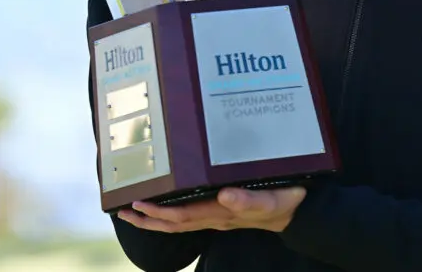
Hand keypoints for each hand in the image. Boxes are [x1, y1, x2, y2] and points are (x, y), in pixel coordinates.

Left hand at [117, 186, 306, 233]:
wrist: (299, 211)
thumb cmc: (285, 200)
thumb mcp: (271, 198)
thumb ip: (248, 199)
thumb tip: (223, 196)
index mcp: (222, 213)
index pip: (181, 216)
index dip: (157, 212)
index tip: (136, 203)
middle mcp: (216, 218)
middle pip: (173, 224)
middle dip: (147, 219)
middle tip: (122, 211)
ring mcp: (219, 218)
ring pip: (179, 223)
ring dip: (155, 220)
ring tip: (134, 212)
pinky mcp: (224, 214)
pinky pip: (191, 218)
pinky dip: (172, 215)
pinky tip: (167, 207)